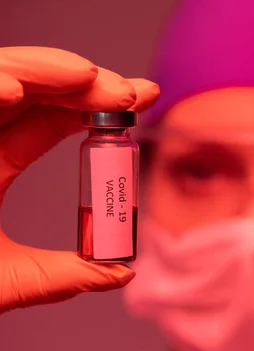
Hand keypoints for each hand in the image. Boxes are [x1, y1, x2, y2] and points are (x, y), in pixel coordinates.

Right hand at [0, 46, 158, 313]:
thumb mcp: (10, 280)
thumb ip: (64, 276)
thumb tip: (123, 274)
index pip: (51, 121)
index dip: (96, 108)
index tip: (144, 102)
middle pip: (35, 90)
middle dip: (85, 83)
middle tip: (133, 90)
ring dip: (44, 71)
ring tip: (90, 78)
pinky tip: (15, 89)